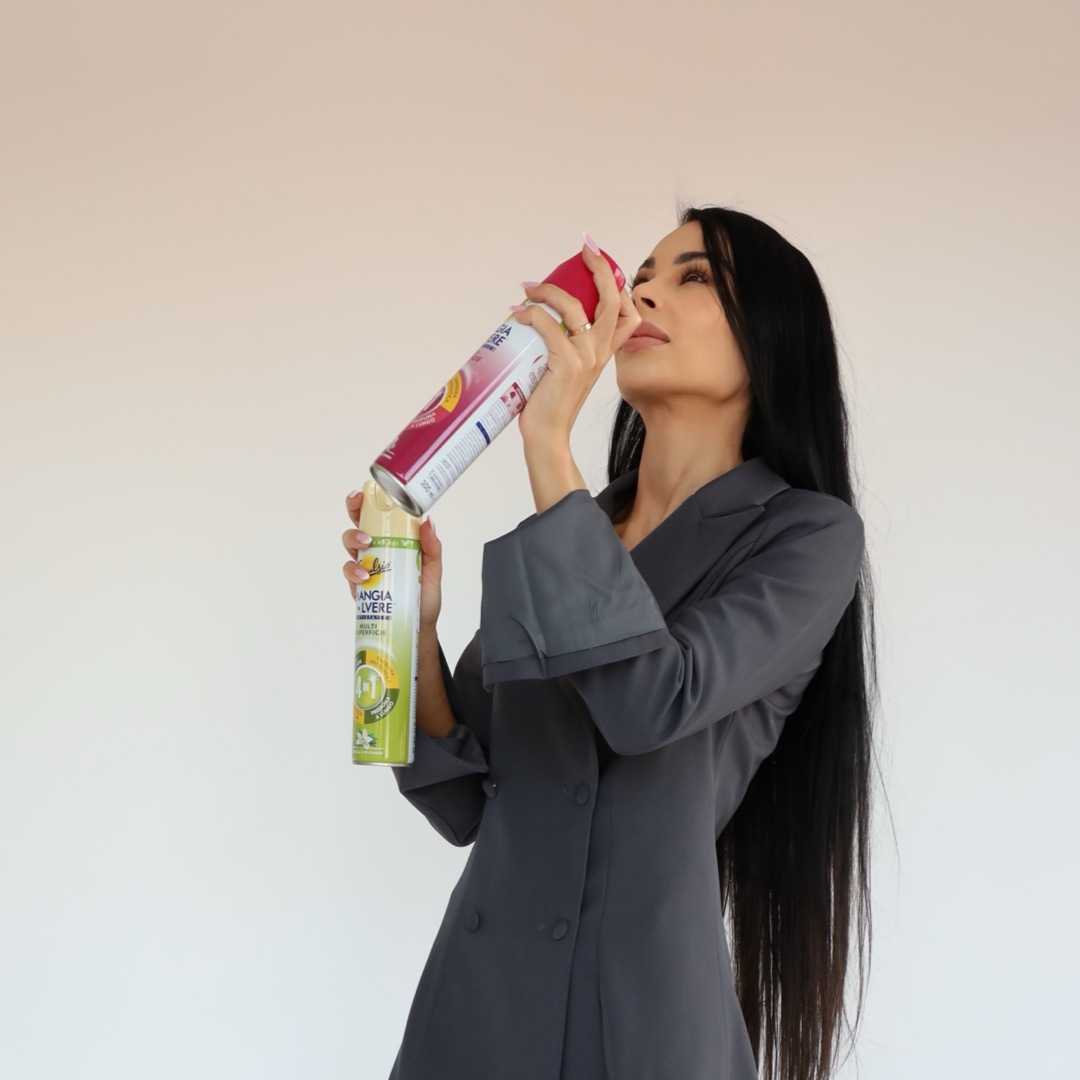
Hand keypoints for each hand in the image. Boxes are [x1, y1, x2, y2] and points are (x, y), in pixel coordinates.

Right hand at [342, 489, 442, 628]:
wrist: (418, 629)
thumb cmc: (425, 597)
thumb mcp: (434, 570)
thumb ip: (432, 548)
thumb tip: (428, 522)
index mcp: (394, 541)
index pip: (379, 516)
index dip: (368, 502)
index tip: (363, 493)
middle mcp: (377, 550)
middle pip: (358, 524)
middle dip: (354, 513)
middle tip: (361, 515)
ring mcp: (366, 567)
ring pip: (350, 545)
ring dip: (354, 539)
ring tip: (366, 544)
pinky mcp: (359, 586)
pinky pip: (350, 572)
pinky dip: (354, 571)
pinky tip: (365, 576)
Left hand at [512, 240, 640, 445]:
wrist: (548, 434)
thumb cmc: (550, 403)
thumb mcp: (566, 370)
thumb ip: (564, 347)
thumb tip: (539, 319)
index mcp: (603, 353)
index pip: (627, 313)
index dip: (619, 286)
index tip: (599, 264)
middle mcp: (600, 352)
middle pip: (611, 300)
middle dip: (600, 269)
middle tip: (584, 250)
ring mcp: (586, 357)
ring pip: (575, 307)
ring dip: (551, 291)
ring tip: (531, 289)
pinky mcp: (566, 363)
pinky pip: (549, 326)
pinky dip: (533, 313)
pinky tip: (521, 313)